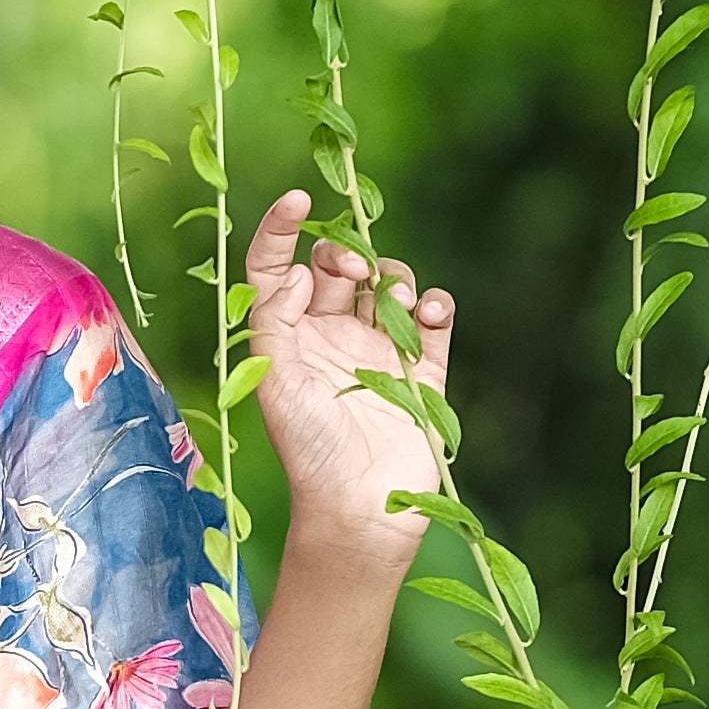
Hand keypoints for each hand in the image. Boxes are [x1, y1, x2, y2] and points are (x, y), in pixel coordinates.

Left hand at [243, 194, 451, 565]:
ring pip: (390, 284)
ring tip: (389, 306)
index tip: (297, 200)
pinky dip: (433, 305)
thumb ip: (276, 315)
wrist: (360, 507)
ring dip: (392, 279)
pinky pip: (434, 318)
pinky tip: (426, 315)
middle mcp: (333, 335)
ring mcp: (380, 350)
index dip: (282, 230)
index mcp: (289, 335)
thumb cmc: (307, 447)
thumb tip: (301, 271)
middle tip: (352, 267)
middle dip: (347, 251)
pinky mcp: (423, 370)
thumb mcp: (274, 375)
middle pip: (342, 266)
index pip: (279, 267)